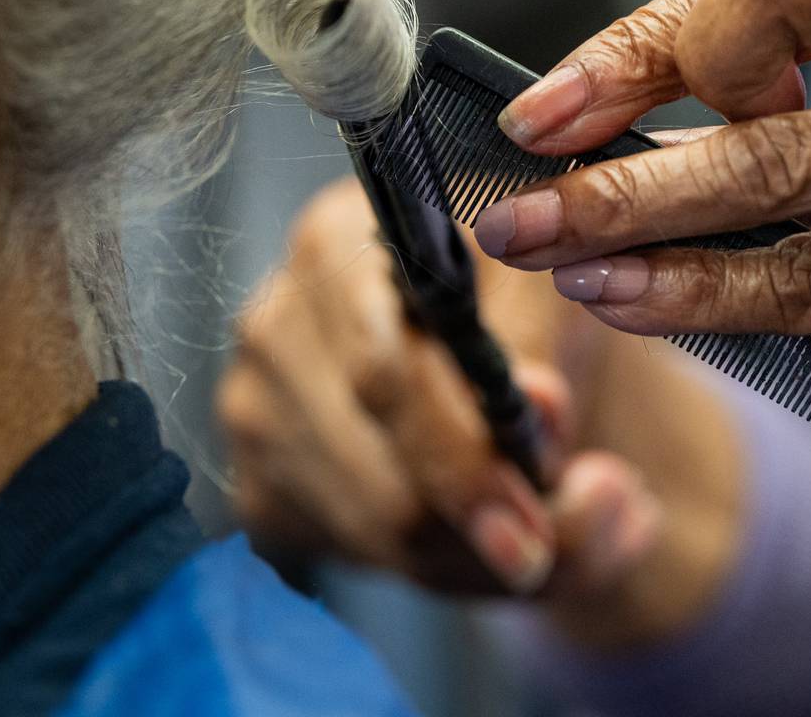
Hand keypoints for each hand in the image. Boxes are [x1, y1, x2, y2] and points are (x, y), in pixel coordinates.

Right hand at [219, 178, 744, 645]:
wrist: (491, 344)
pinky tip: (481, 538)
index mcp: (340, 242)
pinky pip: (351, 556)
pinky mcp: (257, 482)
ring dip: (468, 556)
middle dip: (477, 527)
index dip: (462, 458)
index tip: (530, 523)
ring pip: (369, 527)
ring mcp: (253, 407)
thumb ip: (553, 346)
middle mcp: (276, 322)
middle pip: (374, 467)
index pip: (387, 373)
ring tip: (541, 535)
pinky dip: (435, 569)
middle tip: (557, 548)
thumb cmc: (522, 304)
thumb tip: (538, 405)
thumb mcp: (557, 297)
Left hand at [474, 0, 810, 493]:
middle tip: (525, 182)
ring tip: (548, 246)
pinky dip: (717, 291)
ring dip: (638, 213)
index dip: (651, 33)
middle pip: (760, 30)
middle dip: (621, 110)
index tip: (562, 98)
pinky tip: (644, 298)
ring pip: (775, 169)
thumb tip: (688, 126)